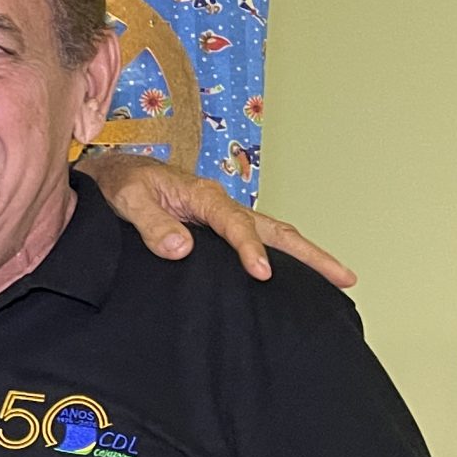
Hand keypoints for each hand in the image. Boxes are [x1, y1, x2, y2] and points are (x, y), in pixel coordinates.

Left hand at [80, 150, 356, 288]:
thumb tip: (182, 248)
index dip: (250, 249)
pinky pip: (257, 240)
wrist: (111, 175)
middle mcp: (221, 204)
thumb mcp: (127, 202)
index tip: (262, 275)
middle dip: (311, 254)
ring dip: (305, 256)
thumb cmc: (118, 186)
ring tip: (337, 280)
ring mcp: (223, 217)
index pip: (236, 226)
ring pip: (274, 235)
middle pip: (275, 229)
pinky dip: (281, 256)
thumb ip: (152, 224)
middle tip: (344, 277)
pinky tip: (292, 280)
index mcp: (203, 197)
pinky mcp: (217, 228)